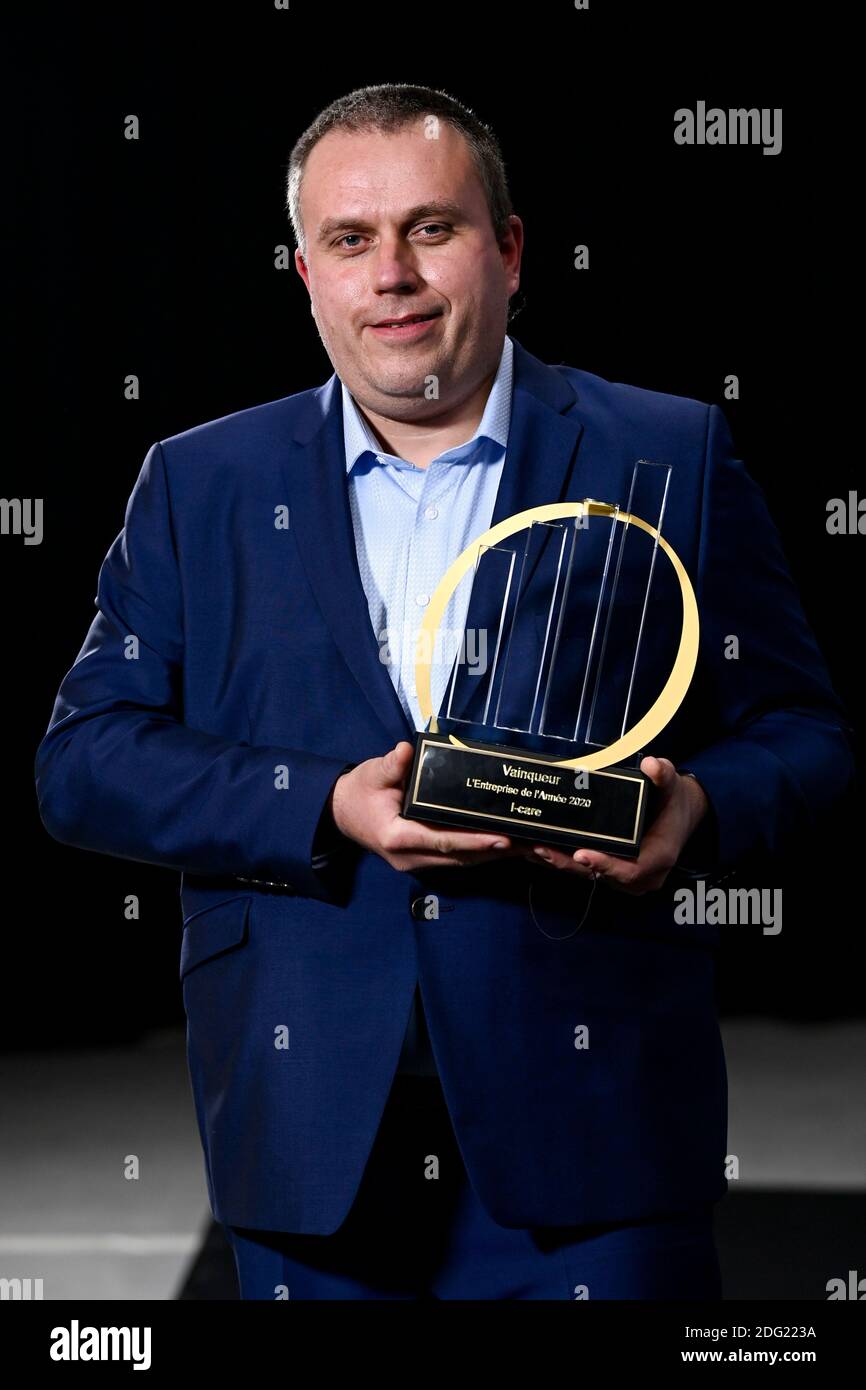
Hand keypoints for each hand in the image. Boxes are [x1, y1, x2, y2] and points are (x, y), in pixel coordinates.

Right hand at [329, 741, 519, 871]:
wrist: (341, 813)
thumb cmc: (359, 792)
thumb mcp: (372, 774)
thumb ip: (391, 765)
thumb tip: (406, 751)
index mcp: (397, 837)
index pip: (442, 841)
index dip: (473, 841)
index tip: (502, 838)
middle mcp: (410, 857)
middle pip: (459, 858)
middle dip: (494, 851)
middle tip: (528, 843)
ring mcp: (416, 863)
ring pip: (461, 863)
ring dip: (491, 855)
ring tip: (525, 846)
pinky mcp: (423, 860)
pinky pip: (456, 859)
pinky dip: (479, 853)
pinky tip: (502, 845)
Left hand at [522, 756, 708, 895]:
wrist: (679, 814)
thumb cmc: (672, 801)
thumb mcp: (672, 785)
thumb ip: (663, 774)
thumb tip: (651, 765)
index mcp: (658, 858)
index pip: (631, 870)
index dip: (605, 865)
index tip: (581, 854)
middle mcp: (641, 876)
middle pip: (600, 876)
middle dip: (568, 863)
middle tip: (540, 849)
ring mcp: (625, 878)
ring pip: (588, 875)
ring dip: (559, 863)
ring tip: (529, 849)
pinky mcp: (611, 873)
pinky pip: (585, 871)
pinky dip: (562, 861)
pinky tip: (536, 850)